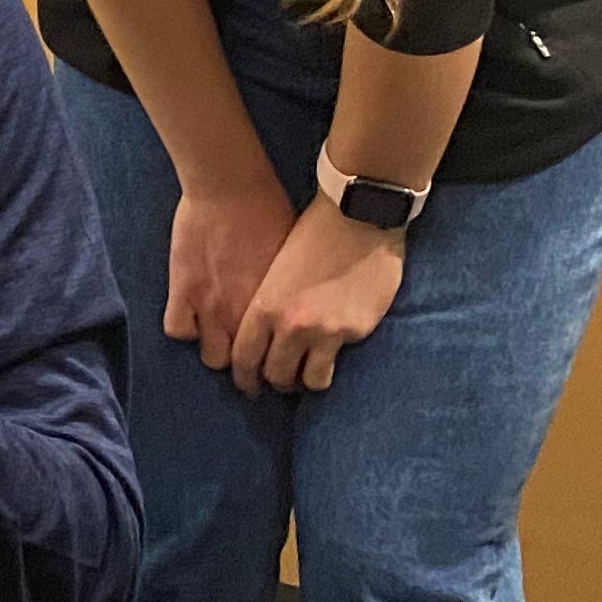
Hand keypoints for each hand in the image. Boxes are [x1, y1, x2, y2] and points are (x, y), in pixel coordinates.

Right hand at [164, 174, 299, 372]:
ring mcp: (210, 306)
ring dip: (214, 347)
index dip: (271, 359)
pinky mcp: (182, 290)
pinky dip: (184, 327)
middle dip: (245, 361)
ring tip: (216, 334)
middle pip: (245, 364)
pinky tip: (191, 315)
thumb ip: (286, 291)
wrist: (230, 187)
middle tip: (244, 348)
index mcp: (273, 308)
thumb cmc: (269, 211)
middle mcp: (244, 315)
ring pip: (211, 356)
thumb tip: (292, 308)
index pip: (274, 355)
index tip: (270, 356)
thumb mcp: (292, 258)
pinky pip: (177, 329)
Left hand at [227, 198, 403, 394]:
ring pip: (309, 382)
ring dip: (307, 381)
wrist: (356, 217)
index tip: (250, 385)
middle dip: (276, 384)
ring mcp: (323, 331)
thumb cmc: (312, 234)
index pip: (244, 359)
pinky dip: (334, 361)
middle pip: (275, 376)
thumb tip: (262, 334)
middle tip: (281, 384)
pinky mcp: (353, 331)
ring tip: (308, 375)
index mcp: (263, 306)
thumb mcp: (274, 270)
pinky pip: (338, 363)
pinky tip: (335, 352)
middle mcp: (289, 325)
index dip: (245, 378)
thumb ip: (266, 305)